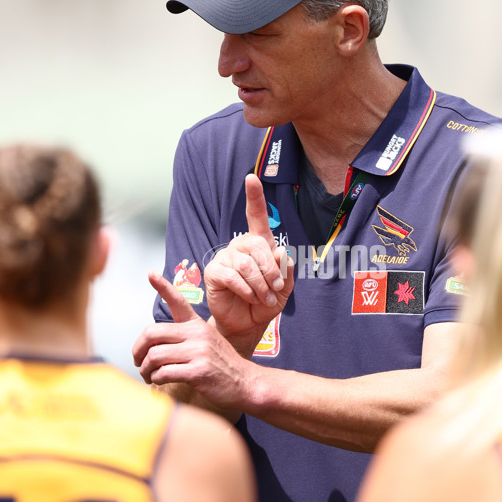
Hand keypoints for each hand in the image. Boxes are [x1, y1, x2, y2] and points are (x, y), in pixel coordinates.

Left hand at [132, 271, 250, 420]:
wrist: (245, 383)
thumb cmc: (222, 365)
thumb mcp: (207, 341)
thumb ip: (183, 337)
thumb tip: (153, 344)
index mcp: (197, 324)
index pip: (178, 301)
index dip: (163, 286)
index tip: (151, 274)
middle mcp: (197, 334)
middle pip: (152, 333)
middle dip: (138, 350)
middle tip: (138, 360)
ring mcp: (199, 352)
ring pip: (155, 355)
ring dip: (145, 369)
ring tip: (148, 375)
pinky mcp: (199, 371)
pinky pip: (164, 373)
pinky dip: (156, 379)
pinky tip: (159, 381)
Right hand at [204, 174, 293, 343]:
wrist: (247, 323)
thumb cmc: (266, 302)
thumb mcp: (285, 287)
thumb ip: (286, 270)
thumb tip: (282, 252)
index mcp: (258, 244)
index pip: (255, 216)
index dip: (254, 196)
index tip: (252, 178)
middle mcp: (240, 246)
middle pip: (257, 246)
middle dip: (271, 270)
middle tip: (275, 289)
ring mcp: (225, 257)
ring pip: (246, 264)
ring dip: (261, 284)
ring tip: (265, 298)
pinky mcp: (214, 272)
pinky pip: (233, 276)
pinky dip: (247, 289)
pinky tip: (250, 297)